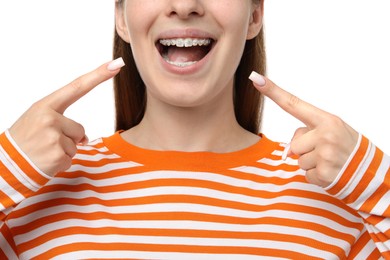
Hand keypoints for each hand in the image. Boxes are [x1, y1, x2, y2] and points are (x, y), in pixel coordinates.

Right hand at [9, 58, 124, 175]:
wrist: (3, 165)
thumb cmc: (23, 141)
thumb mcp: (38, 122)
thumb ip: (62, 123)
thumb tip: (84, 138)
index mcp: (44, 106)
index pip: (77, 87)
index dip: (98, 76)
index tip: (116, 64)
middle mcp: (50, 119)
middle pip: (80, 129)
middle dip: (68, 139)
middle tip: (44, 143)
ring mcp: (54, 138)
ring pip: (76, 145)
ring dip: (63, 151)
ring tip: (42, 152)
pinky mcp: (57, 156)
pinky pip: (71, 159)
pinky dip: (60, 163)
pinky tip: (44, 162)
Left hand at [250, 72, 358, 186]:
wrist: (372, 172)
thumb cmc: (348, 148)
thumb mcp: (333, 131)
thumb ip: (309, 133)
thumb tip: (288, 151)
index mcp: (328, 120)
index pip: (294, 104)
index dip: (274, 92)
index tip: (257, 79)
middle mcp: (326, 135)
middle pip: (294, 144)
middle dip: (305, 151)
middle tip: (326, 152)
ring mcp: (326, 155)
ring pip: (298, 161)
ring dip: (311, 164)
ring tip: (330, 162)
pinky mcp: (325, 174)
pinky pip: (306, 175)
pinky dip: (316, 176)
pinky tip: (331, 172)